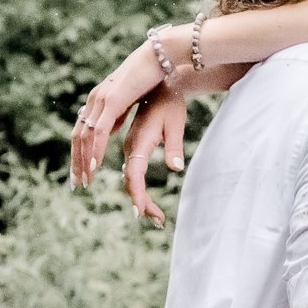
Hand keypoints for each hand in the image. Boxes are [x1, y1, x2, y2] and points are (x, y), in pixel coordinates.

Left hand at [70, 42, 164, 189]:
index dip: (79, 153)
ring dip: (84, 160)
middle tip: (77, 184)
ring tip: (86, 180)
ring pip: (85, 136)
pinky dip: (95, 149)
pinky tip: (94, 164)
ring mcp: (101, 99)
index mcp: (98, 100)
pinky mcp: (112, 100)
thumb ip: (117, 114)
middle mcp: (95, 100)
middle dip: (77, 162)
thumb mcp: (129, 101)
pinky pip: (98, 131)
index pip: (81, 131)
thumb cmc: (151, 76)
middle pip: (77, 136)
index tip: (81, 173)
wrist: (161, 56)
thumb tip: (110, 128)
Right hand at [121, 84, 187, 225]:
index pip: (134, 174)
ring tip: (158, 218)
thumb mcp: (176, 123)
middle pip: (130, 182)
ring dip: (141, 199)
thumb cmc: (170, 104)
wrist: (161, 85)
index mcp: (138, 142)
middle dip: (142, 204)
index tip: (141, 213)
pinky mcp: (134, 148)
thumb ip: (174, 146)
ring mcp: (130, 148)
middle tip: (160, 222)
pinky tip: (147, 202)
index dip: (136, 194)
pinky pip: (131, 173)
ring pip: (130, 180)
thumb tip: (176, 168)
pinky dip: (138, 189)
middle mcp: (130, 147)